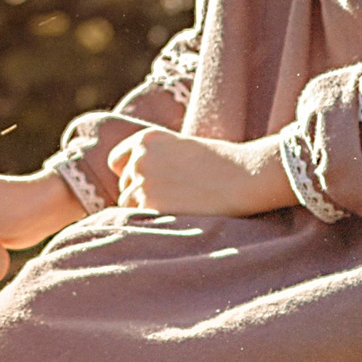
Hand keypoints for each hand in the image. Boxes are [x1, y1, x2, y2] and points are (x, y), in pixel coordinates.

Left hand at [107, 129, 294, 218]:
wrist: (244, 177)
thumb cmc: (223, 165)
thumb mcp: (184, 148)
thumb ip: (157, 160)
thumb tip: (135, 183)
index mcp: (146, 139)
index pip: (117, 161)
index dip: (131, 175)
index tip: (148, 184)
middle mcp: (139, 157)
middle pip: (124, 187)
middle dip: (141, 195)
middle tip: (173, 199)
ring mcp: (142, 182)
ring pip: (128, 206)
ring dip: (146, 210)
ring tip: (177, 208)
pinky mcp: (150, 205)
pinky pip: (138, 220)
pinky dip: (153, 222)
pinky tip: (175, 217)